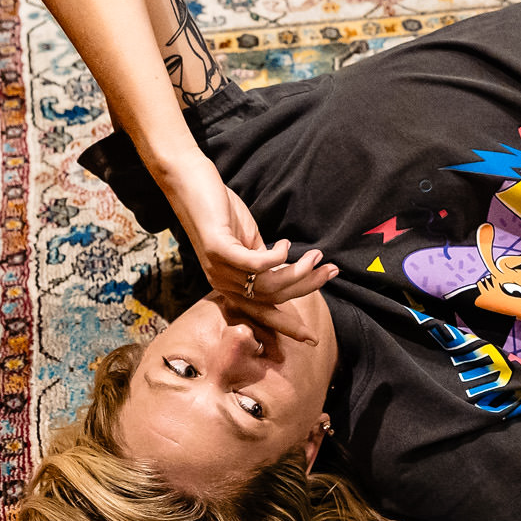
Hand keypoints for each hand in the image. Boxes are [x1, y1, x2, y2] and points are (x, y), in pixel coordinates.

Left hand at [160, 154, 337, 337]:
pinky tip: (286, 245)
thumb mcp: (246, 241)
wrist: (189, 182)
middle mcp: (223, 283)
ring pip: (268, 284)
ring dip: (298, 271)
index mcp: (230, 284)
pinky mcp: (217, 250)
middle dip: (306, 288)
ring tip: (315, 256)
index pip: (263, 312)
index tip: (312, 337)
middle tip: (331, 272)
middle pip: (272, 298)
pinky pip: (255, 264)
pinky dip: (276, 257)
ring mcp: (218, 268)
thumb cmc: (219, 209)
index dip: (287, 326)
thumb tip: (285, 268)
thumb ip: (262, 259)